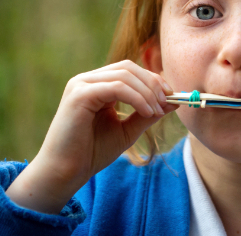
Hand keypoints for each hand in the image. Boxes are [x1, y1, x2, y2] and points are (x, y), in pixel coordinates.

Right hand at [6, 60, 176, 212]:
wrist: (66, 173)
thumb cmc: (93, 152)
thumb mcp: (128, 129)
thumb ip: (147, 113)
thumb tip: (175, 101)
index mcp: (97, 85)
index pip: (130, 70)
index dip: (153, 79)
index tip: (171, 95)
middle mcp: (87, 80)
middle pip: (128, 67)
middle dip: (153, 83)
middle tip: (168, 101)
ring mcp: (81, 85)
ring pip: (124, 76)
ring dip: (147, 93)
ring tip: (156, 112)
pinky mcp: (79, 95)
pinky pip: (116, 88)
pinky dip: (137, 98)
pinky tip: (147, 112)